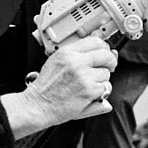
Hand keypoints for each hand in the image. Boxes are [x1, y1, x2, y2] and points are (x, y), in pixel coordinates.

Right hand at [0, 37, 117, 137]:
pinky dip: (100, 92)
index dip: (105, 48)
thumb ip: (79, 55)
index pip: (96, 42)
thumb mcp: (57, 62)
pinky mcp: (88, 90)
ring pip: (106, 73)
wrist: (37, 105)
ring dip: (102, 80)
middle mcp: (75, 62)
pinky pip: (105, 87)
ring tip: (88, 85)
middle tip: (107, 68)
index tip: (106, 54)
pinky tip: (88, 94)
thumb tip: (107, 52)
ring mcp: (83, 76)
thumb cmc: (47, 87)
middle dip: (110, 62)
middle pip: (106, 55)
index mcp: (67, 52)